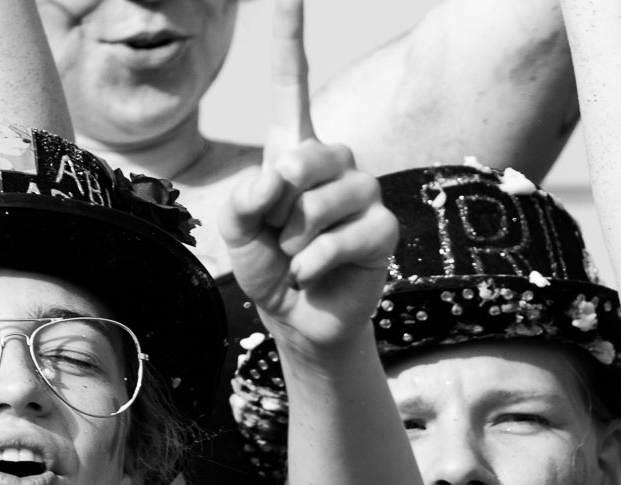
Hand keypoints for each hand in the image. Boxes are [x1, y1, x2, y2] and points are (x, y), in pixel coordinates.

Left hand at [217, 0, 396, 355]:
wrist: (296, 315)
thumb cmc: (268, 265)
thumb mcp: (236, 229)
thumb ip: (244, 198)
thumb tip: (282, 178)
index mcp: (294, 147)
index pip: (290, 80)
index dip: (289, 33)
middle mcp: (335, 161)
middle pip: (307, 156)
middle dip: (280, 203)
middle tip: (277, 233)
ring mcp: (364, 192)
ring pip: (328, 200)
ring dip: (297, 238)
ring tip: (296, 255)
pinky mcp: (383, 228)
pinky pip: (347, 235)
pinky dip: (316, 261)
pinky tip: (311, 272)